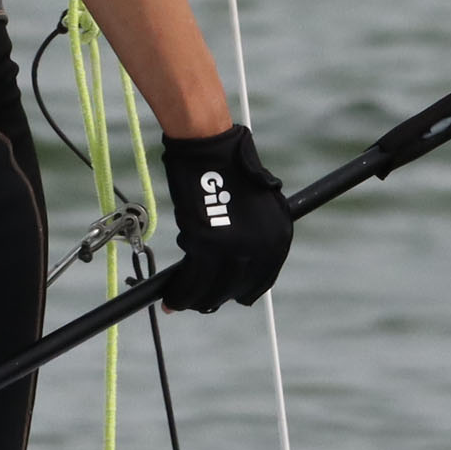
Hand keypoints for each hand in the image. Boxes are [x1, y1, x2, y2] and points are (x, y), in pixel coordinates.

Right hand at [154, 124, 292, 312]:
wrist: (209, 148)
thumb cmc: (228, 169)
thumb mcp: (258, 204)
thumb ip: (256, 235)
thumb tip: (240, 265)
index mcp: (280, 237)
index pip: (260, 281)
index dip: (237, 291)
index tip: (221, 293)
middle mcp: (263, 247)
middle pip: (236, 289)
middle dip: (214, 297)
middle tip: (197, 298)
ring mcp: (235, 248)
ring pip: (213, 291)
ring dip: (195, 300)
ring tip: (179, 301)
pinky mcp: (207, 245)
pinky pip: (192, 281)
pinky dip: (180, 293)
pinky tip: (171, 298)